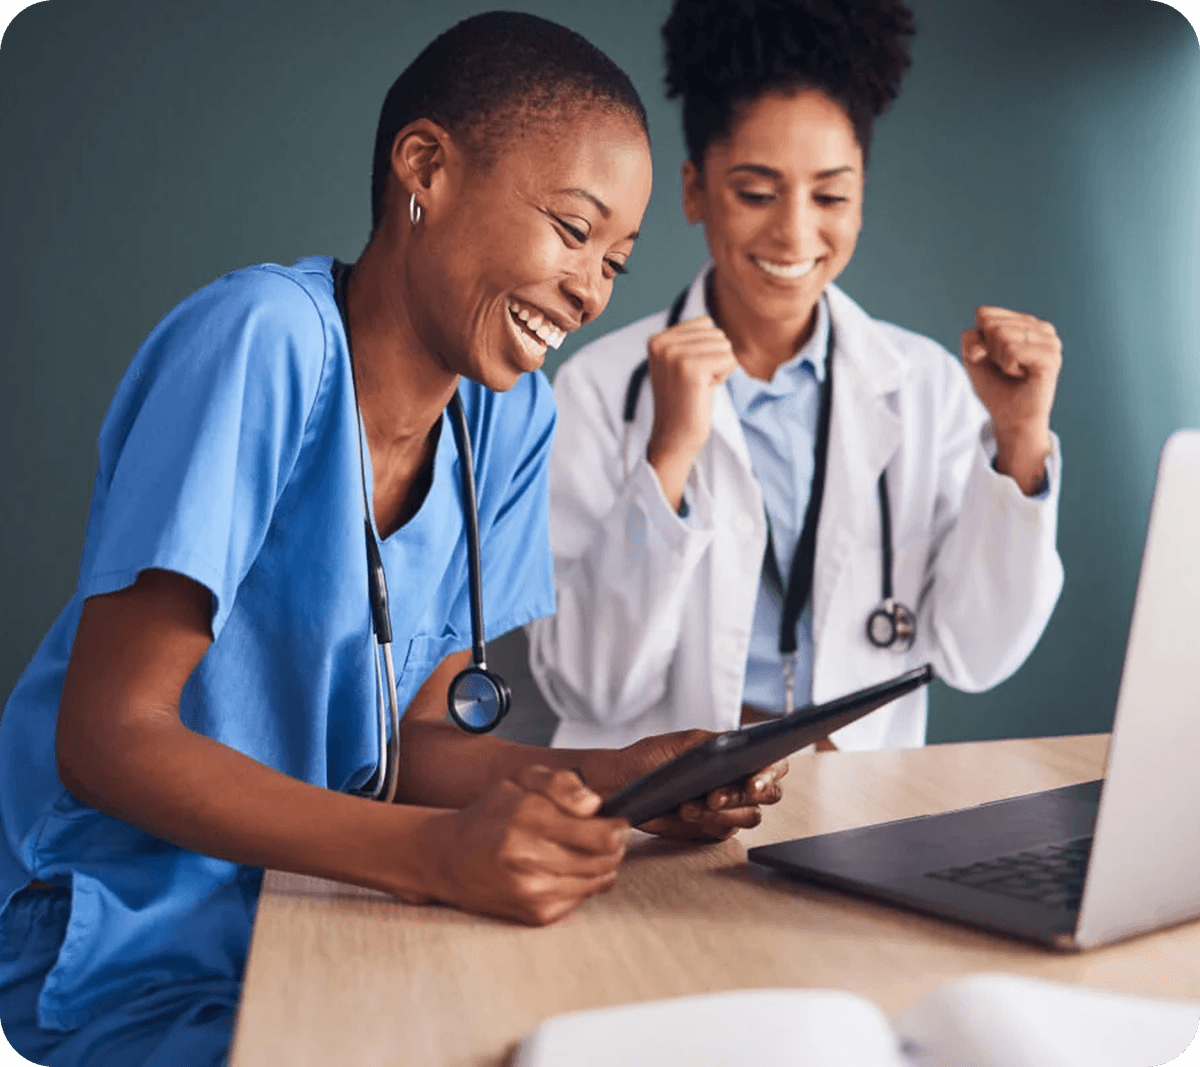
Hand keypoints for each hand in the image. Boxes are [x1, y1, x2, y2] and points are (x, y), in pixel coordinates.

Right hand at [419, 766, 629, 925]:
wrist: (451, 858)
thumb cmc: (492, 814)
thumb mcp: (521, 779)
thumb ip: (561, 782)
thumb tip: (593, 804)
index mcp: (526, 817)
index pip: (601, 834)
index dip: (618, 826)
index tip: (616, 821)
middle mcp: (527, 857)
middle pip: (606, 859)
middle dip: (613, 845)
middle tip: (605, 835)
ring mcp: (532, 890)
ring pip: (599, 880)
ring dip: (601, 864)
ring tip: (584, 850)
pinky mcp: (536, 914)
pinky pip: (582, 897)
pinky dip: (583, 882)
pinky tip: (565, 868)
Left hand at [605, 729, 788, 841]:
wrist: (624, 782)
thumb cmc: (655, 757)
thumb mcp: (687, 742)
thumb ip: (718, 742)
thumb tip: (741, 742)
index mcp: (740, 757)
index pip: (774, 764)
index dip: (771, 774)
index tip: (754, 782)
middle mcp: (740, 783)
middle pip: (768, 795)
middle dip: (741, 796)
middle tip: (715, 797)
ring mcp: (730, 809)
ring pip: (748, 817)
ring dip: (721, 812)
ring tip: (689, 805)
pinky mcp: (713, 830)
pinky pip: (722, 831)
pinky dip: (705, 822)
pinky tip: (685, 812)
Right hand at [644, 316, 739, 509]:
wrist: (675, 436)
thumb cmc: (685, 400)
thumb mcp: (679, 362)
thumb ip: (690, 339)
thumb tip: (710, 320)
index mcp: (657, 339)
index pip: (705, 323)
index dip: (706, 351)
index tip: (690, 374)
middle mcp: (662, 343)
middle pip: (717, 334)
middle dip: (715, 360)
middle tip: (695, 383)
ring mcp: (675, 355)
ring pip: (725, 346)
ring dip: (719, 369)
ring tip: (699, 387)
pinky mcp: (691, 369)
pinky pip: (730, 360)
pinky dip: (723, 377)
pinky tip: (705, 391)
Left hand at [960, 307, 1062, 494]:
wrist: (1010, 418)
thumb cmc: (995, 387)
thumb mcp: (973, 357)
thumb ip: (971, 337)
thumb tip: (986, 338)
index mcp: (1025, 322)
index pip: (984, 314)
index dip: (979, 341)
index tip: (992, 359)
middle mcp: (1041, 327)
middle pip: (991, 324)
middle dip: (989, 351)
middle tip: (1005, 368)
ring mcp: (1050, 341)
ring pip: (1002, 335)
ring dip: (1000, 359)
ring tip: (1014, 371)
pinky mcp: (1051, 356)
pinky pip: (1013, 350)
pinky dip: (1008, 366)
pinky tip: (1022, 375)